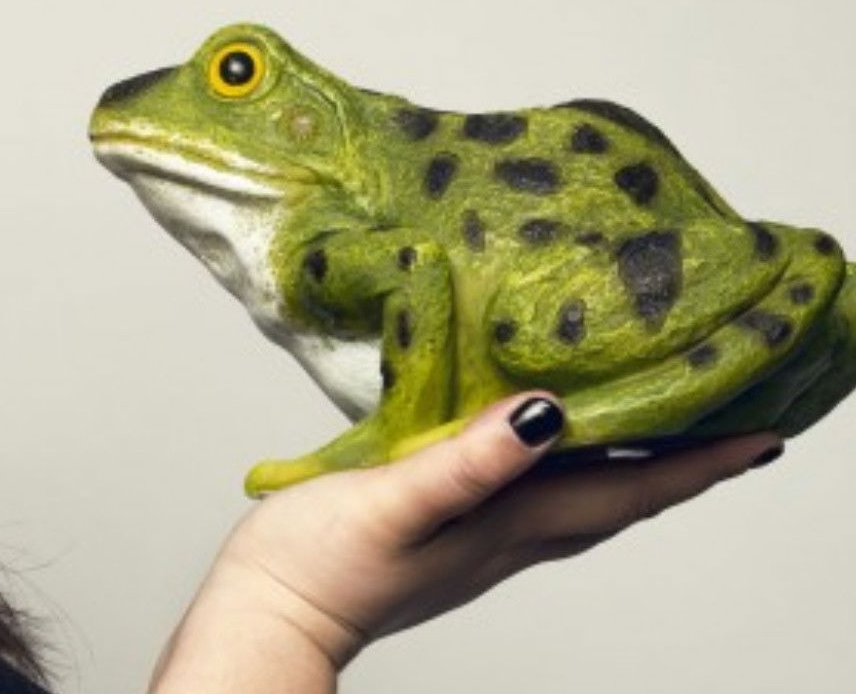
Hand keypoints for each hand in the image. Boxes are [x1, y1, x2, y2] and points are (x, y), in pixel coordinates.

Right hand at [149, 393, 781, 692]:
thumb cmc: (317, 565)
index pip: (626, 493)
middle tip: (733, 422)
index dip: (697, 465)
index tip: (763, 436)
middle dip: (681, 466)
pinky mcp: (445, 534)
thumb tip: (547, 414)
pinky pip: (535, 498)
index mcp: (507, 526)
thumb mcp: (394, 501)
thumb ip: (468, 462)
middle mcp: (507, 537)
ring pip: (581, 501)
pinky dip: (568, 469)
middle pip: (620, 501)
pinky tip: (546, 443)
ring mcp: (479, 541)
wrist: (267, 615)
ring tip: (662, 428)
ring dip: (631, 469)